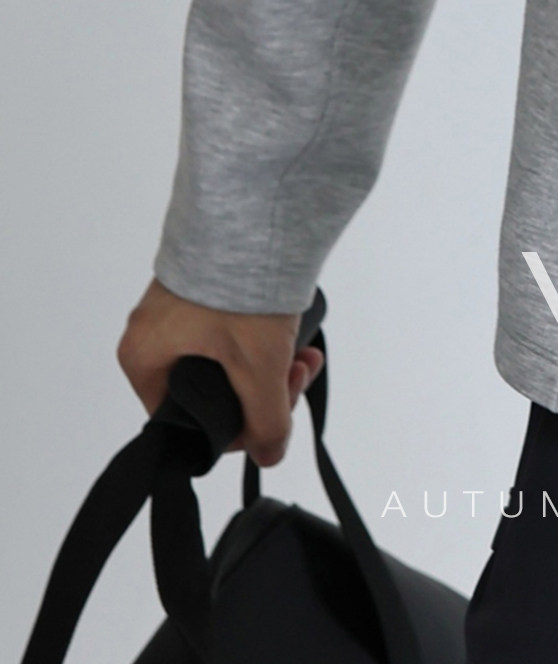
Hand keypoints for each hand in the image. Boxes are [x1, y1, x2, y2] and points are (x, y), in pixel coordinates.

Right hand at [116, 277, 323, 467]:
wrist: (254, 210)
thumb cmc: (237, 284)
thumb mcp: (258, 365)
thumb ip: (265, 419)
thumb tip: (269, 454)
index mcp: (143, 358)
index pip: (181, 421)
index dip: (230, 430)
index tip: (270, 419)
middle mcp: (153, 335)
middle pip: (211, 393)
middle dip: (264, 394)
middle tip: (298, 377)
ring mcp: (180, 310)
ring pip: (229, 362)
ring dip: (272, 369)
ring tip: (307, 358)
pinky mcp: (206, 291)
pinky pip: (234, 333)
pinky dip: (267, 341)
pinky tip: (300, 338)